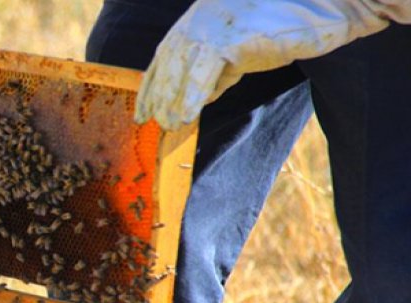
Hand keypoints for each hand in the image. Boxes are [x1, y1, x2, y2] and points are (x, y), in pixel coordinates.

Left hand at [134, 0, 410, 130]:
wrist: (324, 4)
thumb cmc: (287, 23)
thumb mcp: (245, 49)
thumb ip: (222, 70)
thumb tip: (203, 97)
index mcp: (200, 20)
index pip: (167, 54)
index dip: (152, 81)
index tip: (142, 106)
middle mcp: (201, 20)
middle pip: (168, 61)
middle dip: (154, 92)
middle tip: (145, 120)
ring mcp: (215, 27)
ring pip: (181, 68)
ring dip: (171, 99)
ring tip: (167, 124)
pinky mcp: (232, 38)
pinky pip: (205, 71)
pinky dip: (192, 95)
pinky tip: (187, 115)